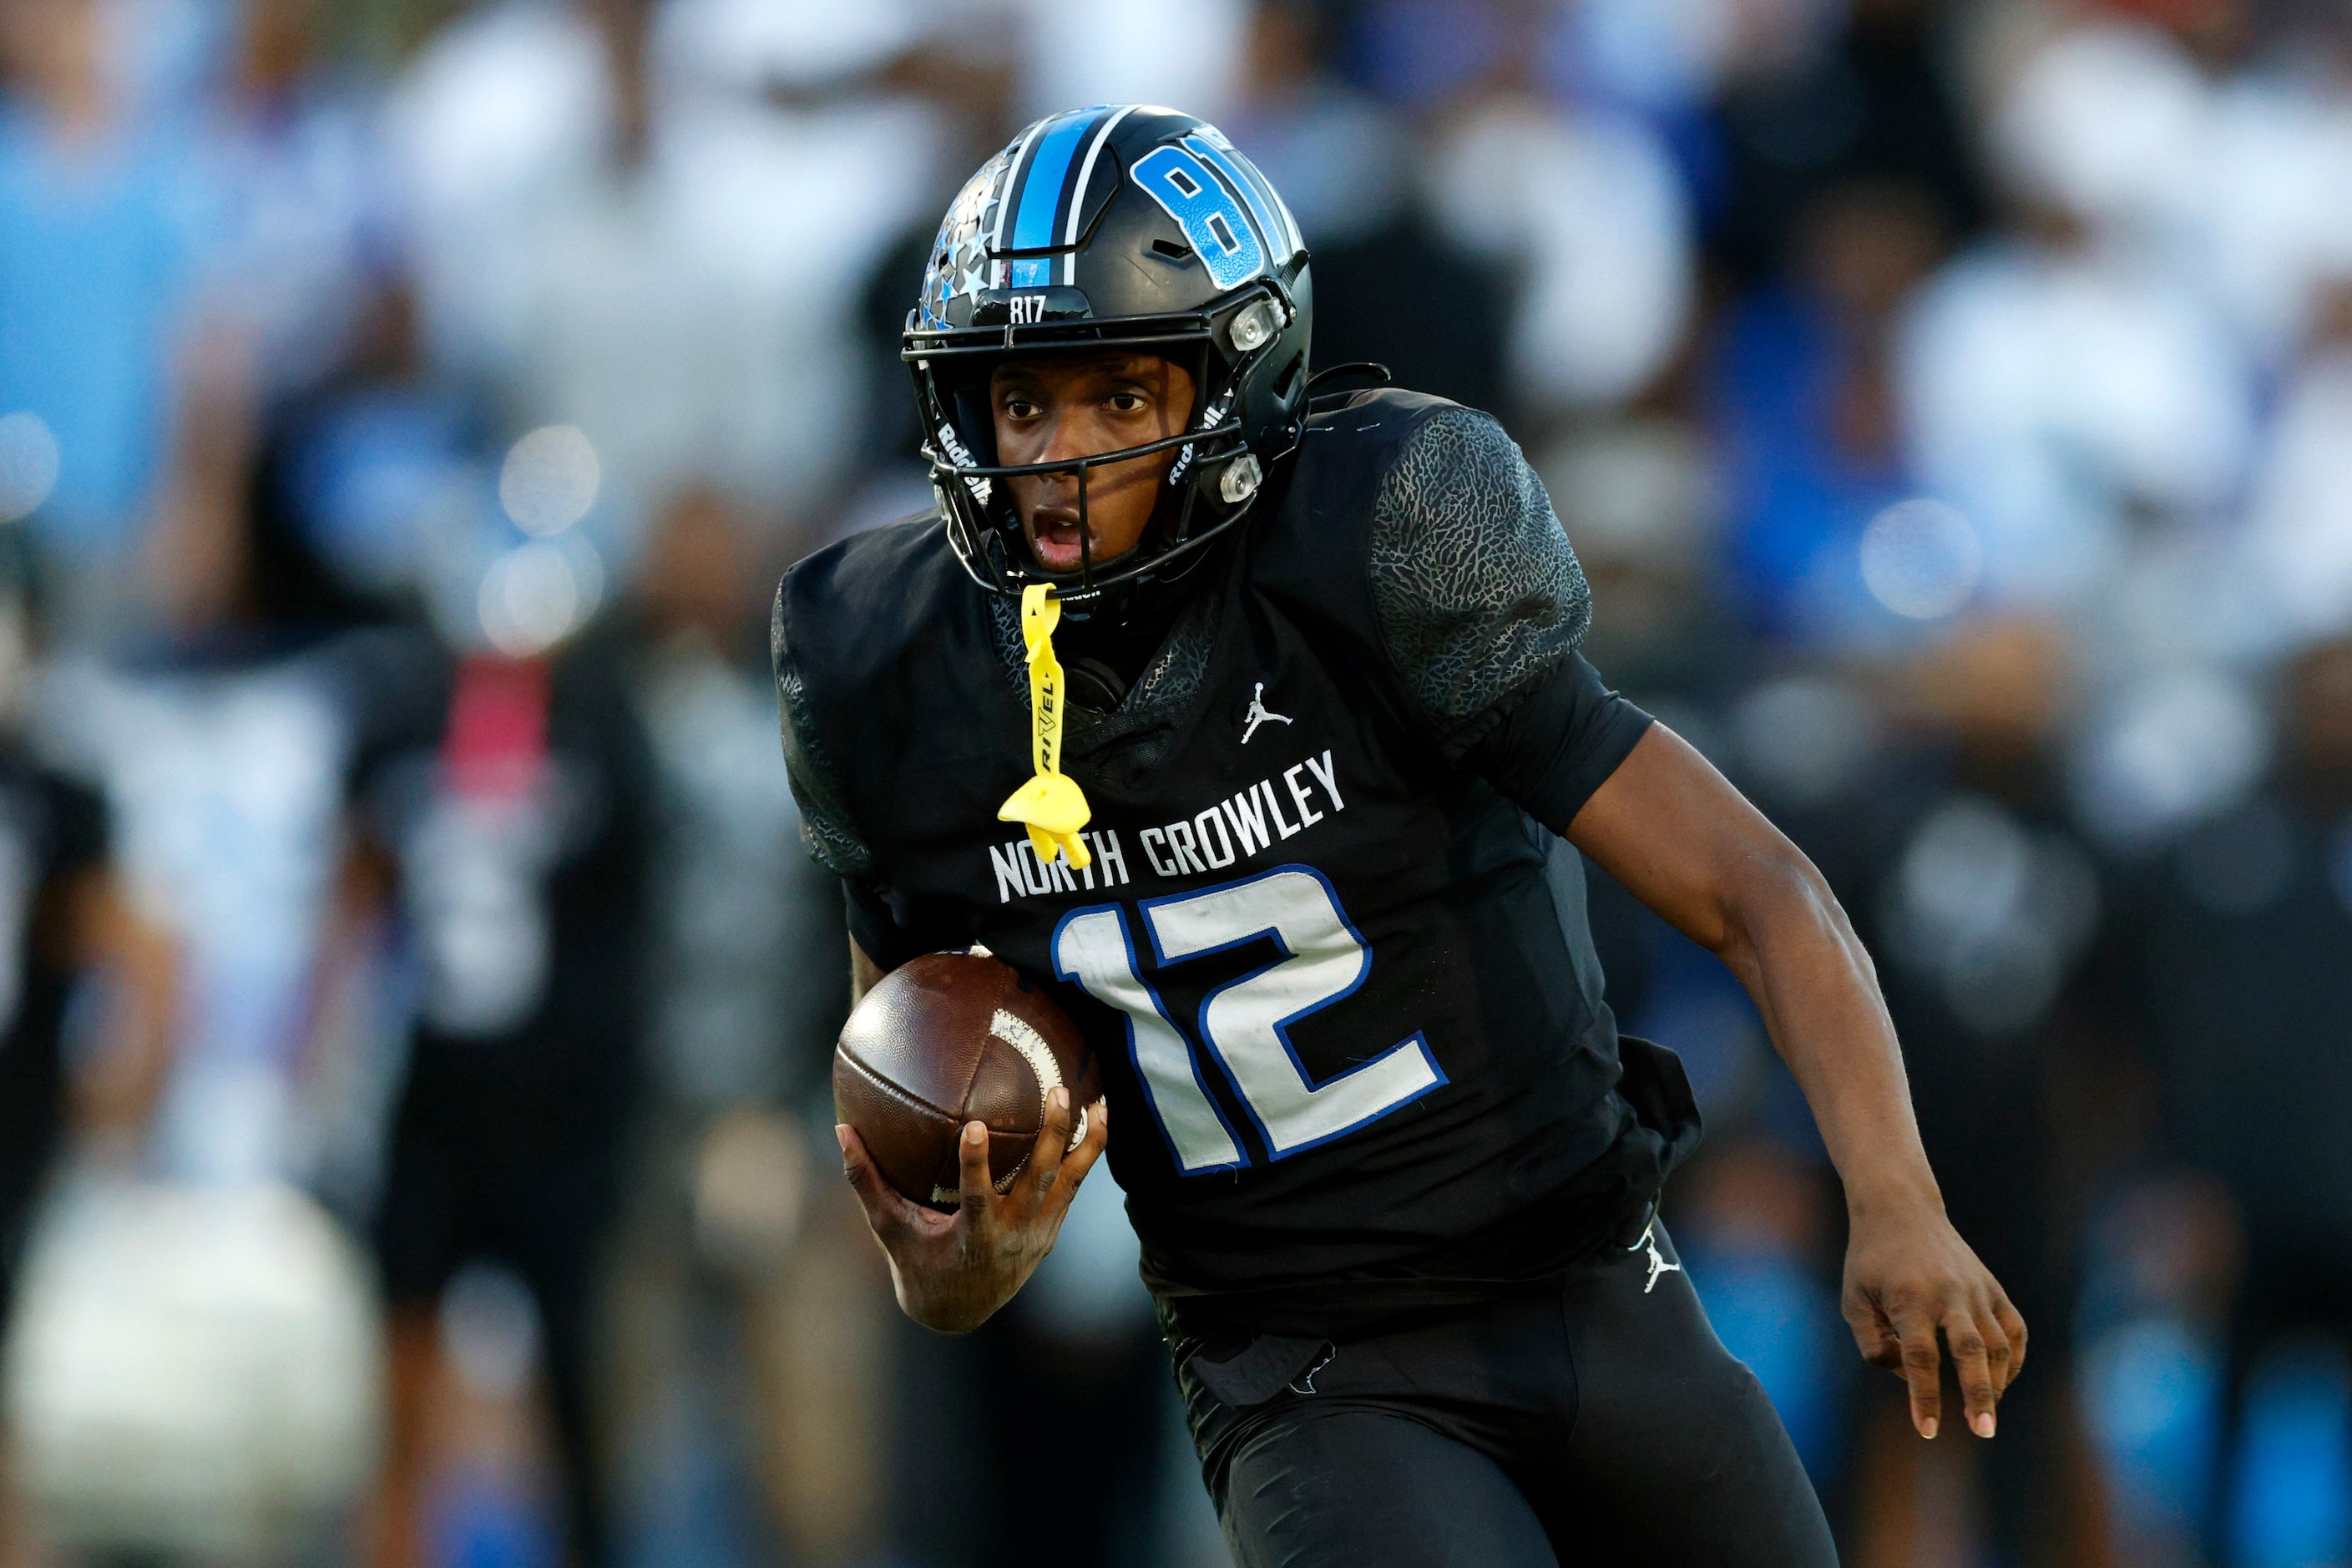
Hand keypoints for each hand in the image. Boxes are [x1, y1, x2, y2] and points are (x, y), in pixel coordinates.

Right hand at [837, 1087, 1110, 1332]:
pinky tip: (1098, 1117)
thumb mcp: (889, 1228)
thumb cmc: (916, 1262)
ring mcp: (1037, 1234)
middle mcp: (1012, 1236)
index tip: (977, 1127)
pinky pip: (1073, 1187)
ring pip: (1068, 1183)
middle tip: (1057, 1093)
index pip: (977, 1199)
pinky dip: (1086, 1155)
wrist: (958, 1310)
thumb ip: (866, 1181)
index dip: (977, 1165)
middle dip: (1050, 1138)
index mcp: (972, 1239)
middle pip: (1038, 1182)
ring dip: (1085, 1143)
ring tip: (1098, 1100)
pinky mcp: (1051, 1230)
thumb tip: (842, 1130)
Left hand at [1842, 1197, 2027, 1439]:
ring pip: (1998, 1344)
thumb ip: (1872, 1344)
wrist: (1901, 1209)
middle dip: (1979, 1395)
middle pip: (1970, 1352)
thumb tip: (1906, 1375)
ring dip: (1997, 1383)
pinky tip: (2002, 1381)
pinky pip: (2013, 1329)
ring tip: (1985, 1415)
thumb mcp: (1854, 1300)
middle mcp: (1948, 1295)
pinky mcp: (1993, 1287)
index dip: (1924, 1396)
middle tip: (1983, 1430)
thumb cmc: (1870, 1261)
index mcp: (1908, 1298)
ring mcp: (1976, 1290)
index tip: (1926, 1430)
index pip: (1920, 1357)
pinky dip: (2014, 1359)